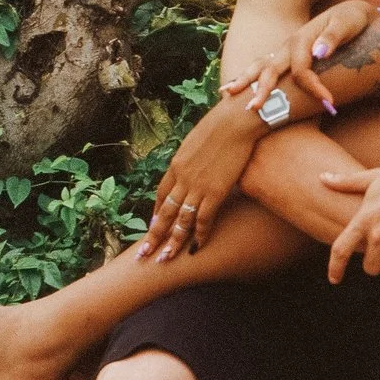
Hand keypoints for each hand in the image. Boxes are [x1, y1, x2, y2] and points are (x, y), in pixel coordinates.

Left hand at [144, 96, 264, 259]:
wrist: (235, 121)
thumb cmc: (222, 124)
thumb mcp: (199, 139)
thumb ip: (195, 154)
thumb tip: (199, 158)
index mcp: (176, 164)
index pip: (161, 194)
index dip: (157, 213)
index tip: (154, 225)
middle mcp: (182, 178)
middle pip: (164, 212)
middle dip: (154, 235)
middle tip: (144, 253)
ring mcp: (197, 186)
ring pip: (180, 220)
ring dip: (173, 242)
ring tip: (165, 259)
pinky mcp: (215, 191)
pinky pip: (203, 219)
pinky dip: (199, 235)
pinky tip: (196, 248)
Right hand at [223, 0, 376, 116]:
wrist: (352, 12)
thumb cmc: (353, 20)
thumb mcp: (348, 23)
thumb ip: (333, 37)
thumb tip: (319, 52)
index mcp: (302, 39)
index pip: (302, 70)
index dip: (313, 87)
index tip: (328, 103)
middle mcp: (288, 46)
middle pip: (270, 69)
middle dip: (261, 89)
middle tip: (253, 108)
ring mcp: (284, 51)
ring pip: (259, 67)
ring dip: (244, 81)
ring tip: (227, 94)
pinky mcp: (286, 56)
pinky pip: (263, 68)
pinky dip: (248, 78)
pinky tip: (235, 88)